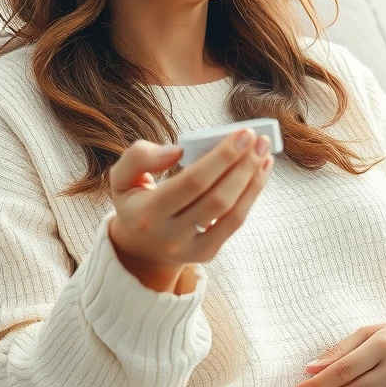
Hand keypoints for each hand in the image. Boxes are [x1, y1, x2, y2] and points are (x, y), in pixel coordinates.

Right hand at [107, 127, 274, 292]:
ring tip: (264, 153)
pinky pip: (234, 223)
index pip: (192, 182)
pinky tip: (260, 173)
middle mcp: (169, 235)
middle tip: (258, 139)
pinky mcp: (206, 252)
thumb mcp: (121, 177)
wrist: (138, 248)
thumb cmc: (134, 202)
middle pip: (216, 198)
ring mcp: (190, 248)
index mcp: (145, 213)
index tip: (242, 134)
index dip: (222, 158)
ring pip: (231, 213)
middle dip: (243, 165)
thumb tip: (177, 151)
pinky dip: (250, 196)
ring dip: (252, 180)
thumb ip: (140, 157)